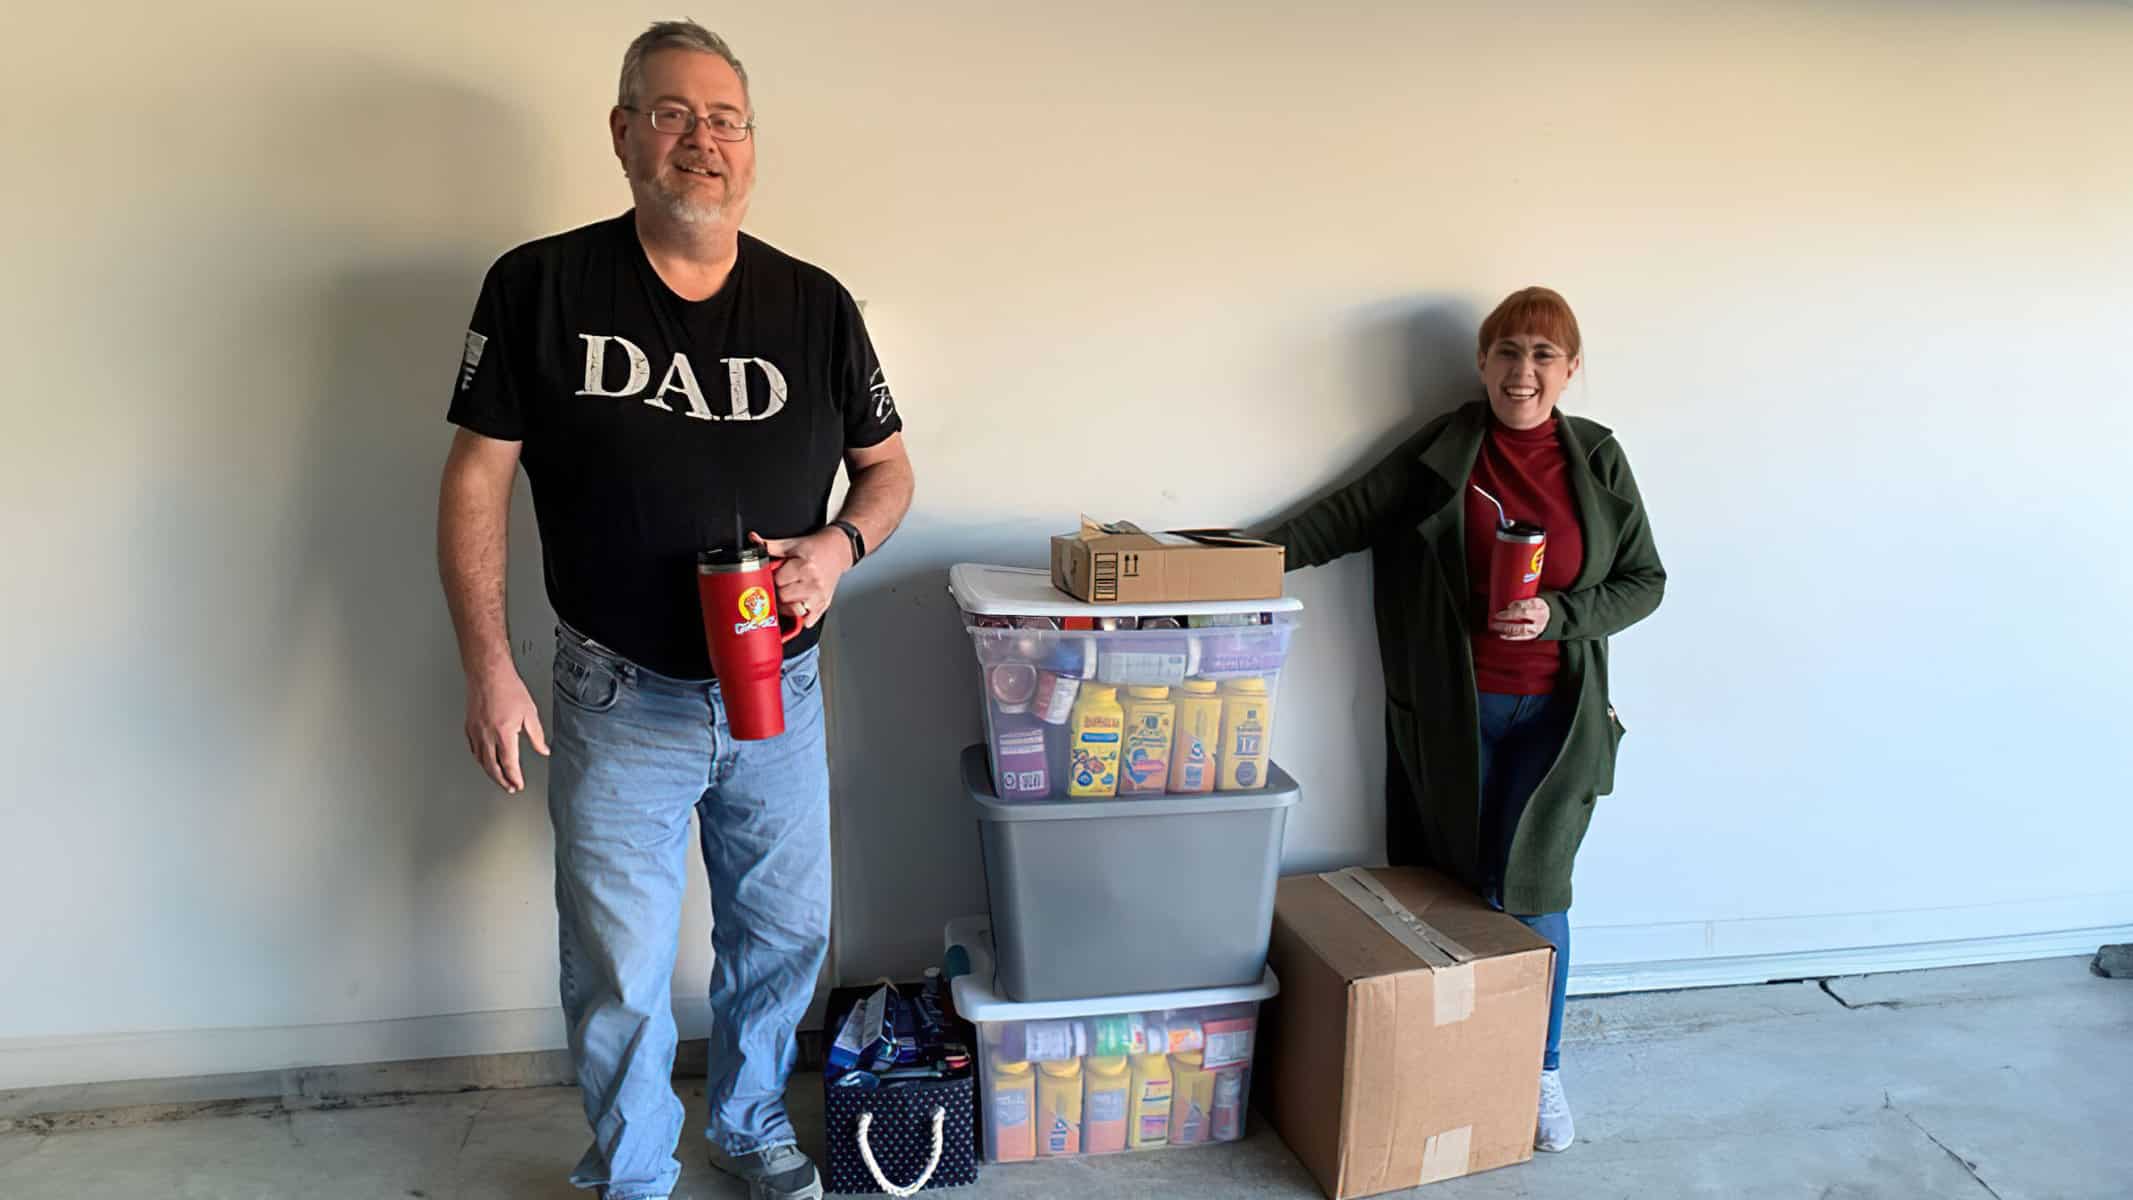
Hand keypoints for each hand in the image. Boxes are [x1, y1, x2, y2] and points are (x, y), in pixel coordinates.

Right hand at [464, 666, 548, 792]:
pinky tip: (485, 760)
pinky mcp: (469, 726)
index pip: (509, 764)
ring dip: (490, 772)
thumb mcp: (530, 713)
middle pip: (492, 767)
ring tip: (499, 777)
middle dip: (502, 780)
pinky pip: (473, 749)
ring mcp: (476, 731)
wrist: (488, 673)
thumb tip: (543, 750)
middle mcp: (487, 735)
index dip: (514, 778)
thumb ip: (537, 735)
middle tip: (509, 787)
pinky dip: (480, 759)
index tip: (518, 785)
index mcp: (504, 733)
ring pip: (481, 760)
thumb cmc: (508, 688)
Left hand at [751, 528, 854, 629]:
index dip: (773, 579)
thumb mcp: (792, 543)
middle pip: (784, 597)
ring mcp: (820, 596)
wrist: (838, 550)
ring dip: (788, 606)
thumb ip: (771, 545)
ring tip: (789, 594)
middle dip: (780, 592)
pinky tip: (798, 606)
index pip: (778, 581)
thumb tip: (754, 540)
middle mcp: (814, 583)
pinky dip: (801, 618)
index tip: (776, 576)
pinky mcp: (824, 604)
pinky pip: (808, 620)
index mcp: (805, 567)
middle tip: (782, 584)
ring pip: (794, 610)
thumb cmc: (816, 547)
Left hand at [1489, 596, 1548, 640]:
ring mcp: (1537, 628)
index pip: (1526, 605)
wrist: (1548, 616)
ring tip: (1495, 625)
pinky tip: (1501, 635)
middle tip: (1496, 616)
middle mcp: (1539, 618)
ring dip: (1506, 627)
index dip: (1514, 606)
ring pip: (1520, 629)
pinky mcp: (1533, 636)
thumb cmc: (1537, 607)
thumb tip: (1508, 606)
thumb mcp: (1533, 600)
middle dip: (1508, 616)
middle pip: (1523, 615)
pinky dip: (1510, 637)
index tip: (1505, 606)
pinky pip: (1520, 637)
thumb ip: (1521, 601)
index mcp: (1540, 606)